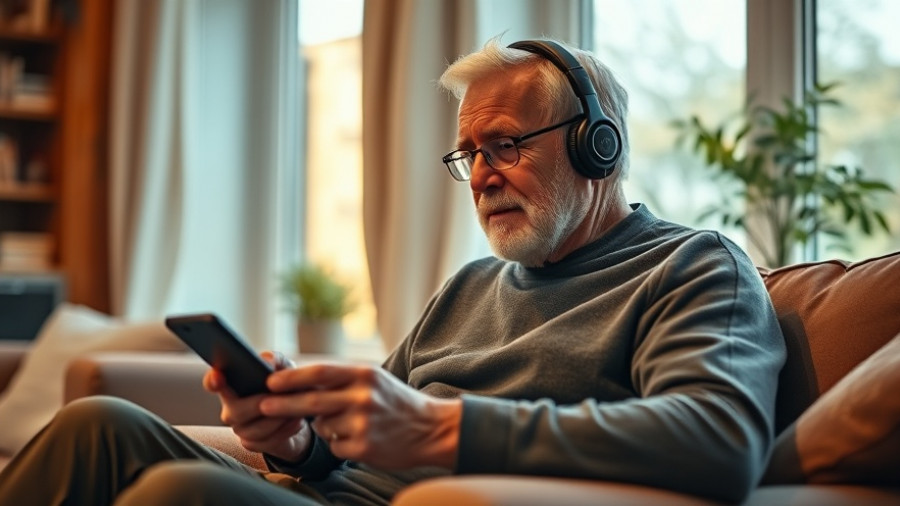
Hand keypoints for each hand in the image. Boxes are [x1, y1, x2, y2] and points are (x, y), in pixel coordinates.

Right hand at [203, 351, 312, 462]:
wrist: (299, 413)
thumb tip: (266, 361)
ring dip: (278, 418)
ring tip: (294, 409)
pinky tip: (296, 420)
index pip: (212, 382)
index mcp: (233, 385)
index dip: (212, 380)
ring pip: (254, 429)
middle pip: (236, 411)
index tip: (218, 377)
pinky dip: (285, 430)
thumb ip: (274, 360)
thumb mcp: (284, 368)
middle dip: (261, 404)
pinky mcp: (252, 443)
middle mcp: (231, 408)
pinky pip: (266, 441)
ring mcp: (240, 428)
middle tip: (280, 396)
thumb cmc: (285, 386)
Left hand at [260, 363, 461, 469]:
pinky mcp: (364, 448)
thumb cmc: (396, 402)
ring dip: (325, 426)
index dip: (292, 377)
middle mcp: (363, 397)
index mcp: (364, 375)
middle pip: (312, 401)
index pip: (320, 373)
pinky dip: (339, 442)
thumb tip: (299, 380)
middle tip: (263, 405)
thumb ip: (341, 380)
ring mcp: (363, 424)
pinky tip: (359, 438)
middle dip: (282, 404)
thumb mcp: (373, 380)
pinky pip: (335, 446)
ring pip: (323, 426)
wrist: (431, 428)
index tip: (270, 381)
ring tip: (348, 423)